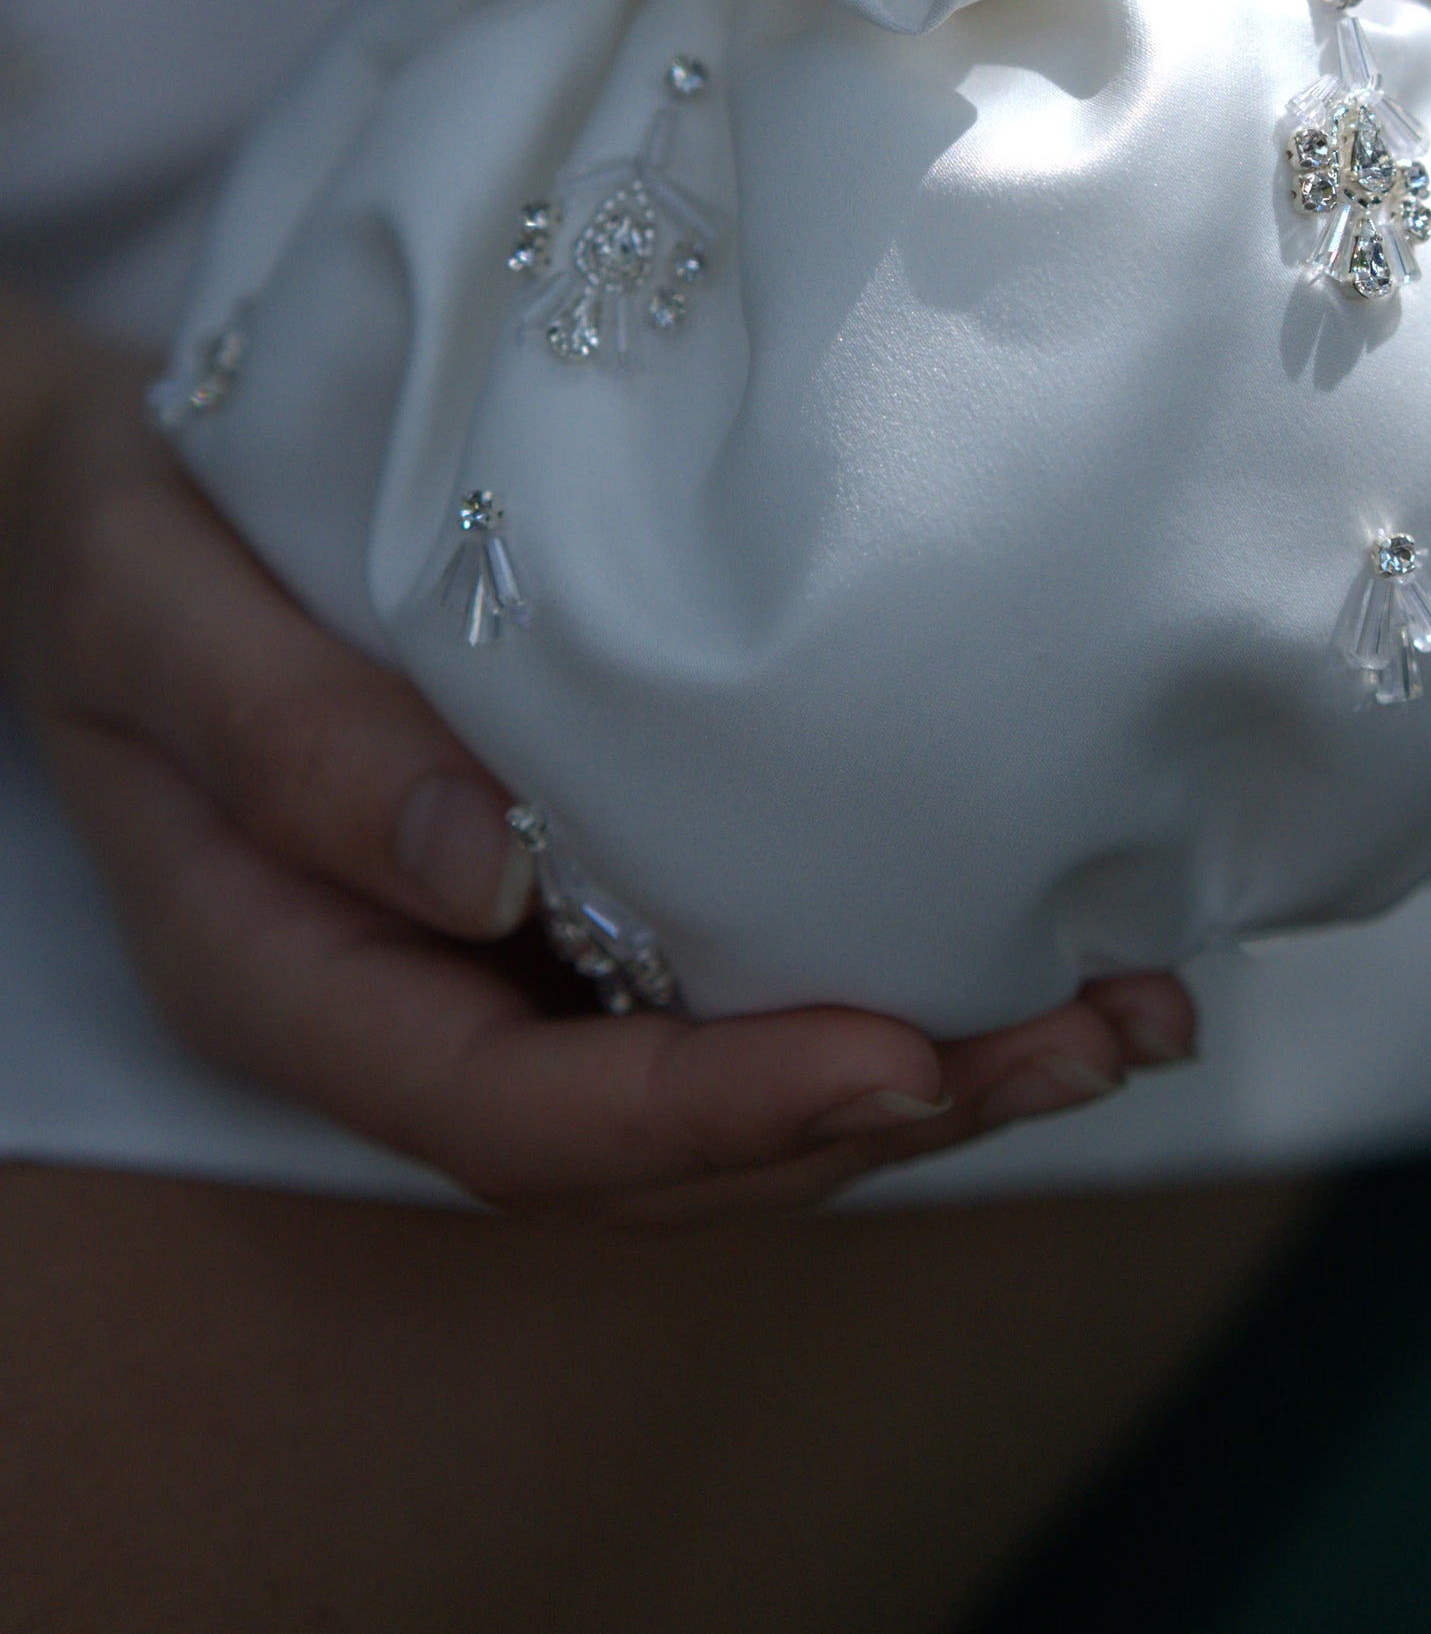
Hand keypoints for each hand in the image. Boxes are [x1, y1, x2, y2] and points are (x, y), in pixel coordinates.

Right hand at [0, 327, 1195, 1220]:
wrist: (99, 492)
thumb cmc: (111, 531)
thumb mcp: (147, 604)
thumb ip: (277, 735)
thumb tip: (480, 862)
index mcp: (289, 973)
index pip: (515, 1116)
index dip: (712, 1115)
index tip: (900, 1055)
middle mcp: (411, 999)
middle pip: (656, 1141)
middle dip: (881, 1115)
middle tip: (1093, 1042)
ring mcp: (496, 954)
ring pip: (718, 1084)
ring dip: (928, 1068)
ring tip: (1124, 1014)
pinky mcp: (571, 879)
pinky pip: (728, 971)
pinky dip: (886, 971)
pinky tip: (1029, 929)